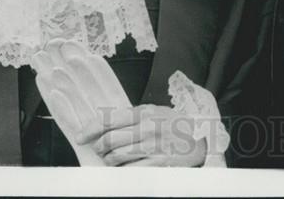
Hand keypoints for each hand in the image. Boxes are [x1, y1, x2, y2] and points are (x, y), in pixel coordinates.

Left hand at [78, 104, 207, 166]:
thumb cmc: (176, 126)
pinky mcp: (157, 164)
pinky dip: (121, 171)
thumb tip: (107, 124)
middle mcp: (148, 129)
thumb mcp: (156, 112)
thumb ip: (134, 116)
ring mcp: (152, 148)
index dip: (91, 129)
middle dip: (99, 147)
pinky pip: (128, 171)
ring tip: (111, 158)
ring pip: (116, 157)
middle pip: (109, 140)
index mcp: (146, 113)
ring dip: (109, 160)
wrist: (201, 141)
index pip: (110, 120)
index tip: (81, 137)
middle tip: (99, 149)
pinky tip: (124, 167)